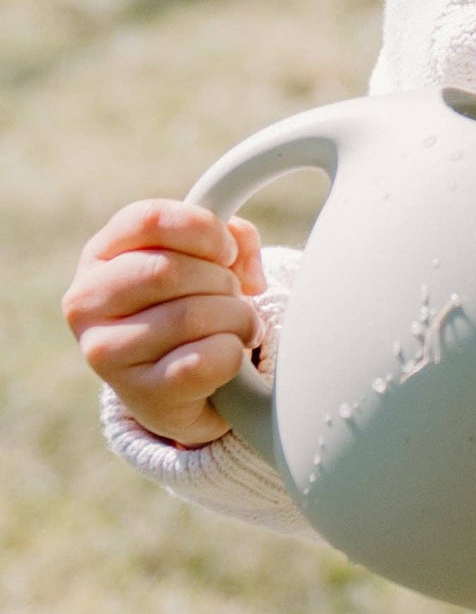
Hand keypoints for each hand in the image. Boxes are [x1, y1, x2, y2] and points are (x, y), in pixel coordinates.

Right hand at [63, 200, 265, 447]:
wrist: (186, 379)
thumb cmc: (195, 299)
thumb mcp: (208, 256)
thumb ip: (234, 239)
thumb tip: (250, 276)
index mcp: (102, 254)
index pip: (150, 220)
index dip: (203, 229)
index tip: (226, 251)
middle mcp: (88, 301)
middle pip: (169, 270)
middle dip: (222, 280)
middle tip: (233, 295)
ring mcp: (104, 352)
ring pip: (189, 316)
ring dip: (236, 317)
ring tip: (238, 325)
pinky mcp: (138, 393)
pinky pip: (202, 362)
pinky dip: (232, 352)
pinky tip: (229, 353)